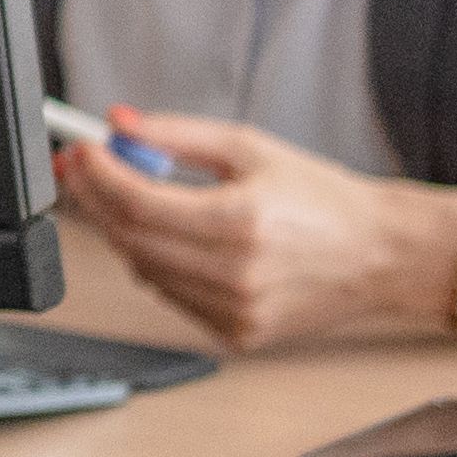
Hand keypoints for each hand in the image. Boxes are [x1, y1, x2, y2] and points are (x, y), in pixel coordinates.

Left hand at [54, 113, 456, 352]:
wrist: (377, 253)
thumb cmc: (322, 200)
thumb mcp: (249, 148)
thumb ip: (176, 134)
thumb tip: (118, 122)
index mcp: (242, 223)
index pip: (137, 203)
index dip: (96, 175)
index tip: (79, 151)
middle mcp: (237, 274)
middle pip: (130, 239)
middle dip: (97, 201)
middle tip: (86, 170)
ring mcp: (235, 312)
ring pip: (144, 270)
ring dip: (128, 232)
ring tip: (144, 198)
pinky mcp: (236, 335)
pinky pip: (171, 296)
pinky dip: (160, 264)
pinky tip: (181, 239)